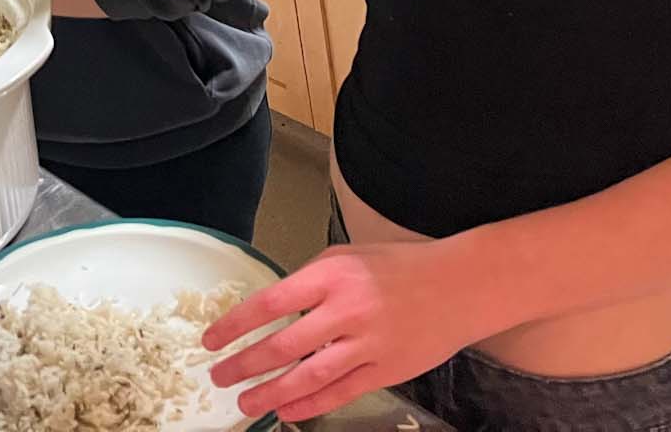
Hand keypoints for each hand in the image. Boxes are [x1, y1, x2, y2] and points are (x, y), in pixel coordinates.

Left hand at [203, 240, 495, 423]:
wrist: (459, 286)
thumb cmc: (398, 266)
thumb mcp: (345, 258)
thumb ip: (310, 283)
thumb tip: (271, 311)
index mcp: (330, 276)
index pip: (270, 303)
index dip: (236, 325)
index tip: (212, 338)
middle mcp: (346, 310)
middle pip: (284, 346)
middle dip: (245, 364)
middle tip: (219, 375)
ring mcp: (367, 344)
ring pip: (309, 376)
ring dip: (272, 393)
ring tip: (246, 401)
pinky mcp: (386, 370)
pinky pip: (341, 392)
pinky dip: (311, 405)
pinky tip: (288, 412)